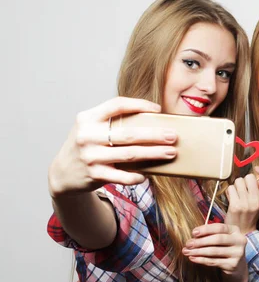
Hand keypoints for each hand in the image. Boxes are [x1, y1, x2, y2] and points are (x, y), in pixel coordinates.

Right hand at [48, 97, 177, 196]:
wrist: (62, 172)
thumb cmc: (86, 146)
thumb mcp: (91, 129)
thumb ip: (111, 123)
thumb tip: (150, 122)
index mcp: (88, 118)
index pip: (117, 105)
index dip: (139, 105)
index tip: (158, 109)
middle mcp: (88, 136)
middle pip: (129, 133)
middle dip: (155, 135)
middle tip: (173, 136)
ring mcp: (91, 156)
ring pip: (130, 154)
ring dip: (153, 154)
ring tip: (170, 152)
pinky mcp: (94, 174)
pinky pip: (122, 176)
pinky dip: (136, 176)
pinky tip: (147, 175)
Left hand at [183, 223, 247, 281]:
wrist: (237, 266)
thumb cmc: (225, 248)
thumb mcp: (222, 238)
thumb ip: (211, 235)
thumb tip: (193, 236)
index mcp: (235, 230)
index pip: (220, 227)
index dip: (206, 229)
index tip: (193, 233)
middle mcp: (239, 240)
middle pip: (217, 239)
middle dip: (200, 241)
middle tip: (188, 244)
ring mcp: (237, 253)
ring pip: (214, 251)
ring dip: (198, 251)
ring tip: (187, 252)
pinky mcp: (233, 265)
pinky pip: (214, 261)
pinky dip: (201, 260)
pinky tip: (193, 258)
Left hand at [225, 166, 258, 234]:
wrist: (242, 231)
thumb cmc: (250, 213)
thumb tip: (257, 174)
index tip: (257, 169)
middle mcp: (257, 201)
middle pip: (250, 177)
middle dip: (245, 181)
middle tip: (244, 190)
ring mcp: (246, 204)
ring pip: (238, 181)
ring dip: (236, 186)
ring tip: (238, 195)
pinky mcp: (235, 206)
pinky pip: (230, 188)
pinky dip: (229, 192)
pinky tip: (232, 199)